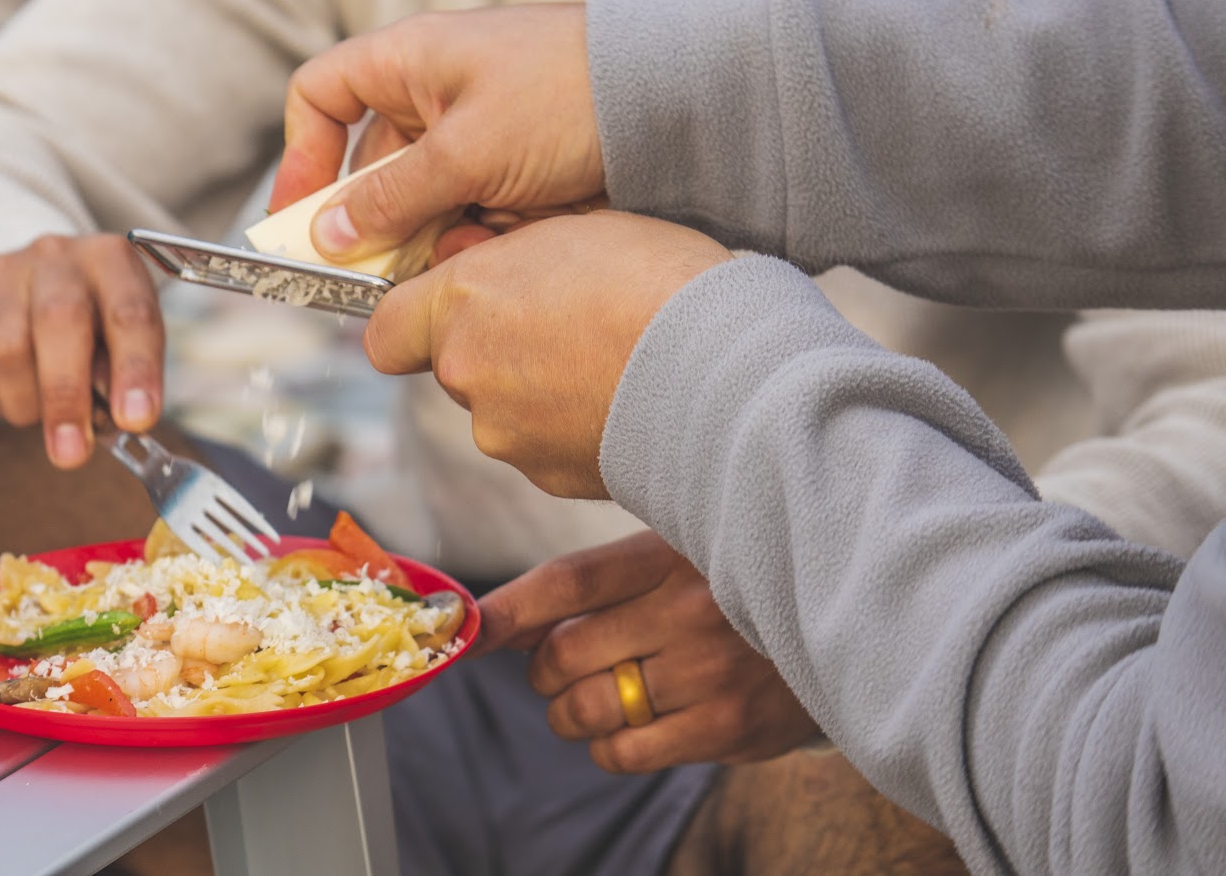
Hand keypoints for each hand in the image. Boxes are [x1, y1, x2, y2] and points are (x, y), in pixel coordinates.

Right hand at [0, 233, 163, 468]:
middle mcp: (56, 256)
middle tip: (73, 452)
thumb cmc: (91, 325)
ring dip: (26, 403)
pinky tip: (9, 396)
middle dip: (67, 397)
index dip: (135, 370)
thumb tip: (120, 417)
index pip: (130, 314)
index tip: (135, 420)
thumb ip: (123, 373)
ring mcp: (1, 274)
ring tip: (40, 413)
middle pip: (58, 321)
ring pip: (5, 349)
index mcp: (111, 261)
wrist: (27, 287)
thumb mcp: (123, 339)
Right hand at [275, 4, 604, 263]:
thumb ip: (395, 197)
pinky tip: (500, 251)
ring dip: (430, 238)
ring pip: (423, 201)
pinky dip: (477, 237)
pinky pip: (471, 212)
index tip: (300, 218)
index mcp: (409, 62)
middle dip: (374, 221)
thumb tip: (330, 235)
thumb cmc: (567, 93)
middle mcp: (435, 95)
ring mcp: (477, 134)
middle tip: (375, 273)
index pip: (321, 96)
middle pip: (372, 167)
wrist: (675, 98)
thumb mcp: (468, 151)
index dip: (302, 155)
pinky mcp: (515, 170)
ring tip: (458, 257)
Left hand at [365, 210, 730, 497]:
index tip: (453, 310)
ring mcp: (505, 434)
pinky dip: (570, 428)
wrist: (725, 369)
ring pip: (500, 410)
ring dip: (535, 391)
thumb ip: (509, 259)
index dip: (416, 321)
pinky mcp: (547, 477)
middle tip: (562, 324)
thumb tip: (489, 272)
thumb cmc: (658, 283)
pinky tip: (621, 399)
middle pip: (453, 367)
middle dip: (493, 350)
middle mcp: (467, 375)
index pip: (385, 330)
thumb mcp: (572, 231)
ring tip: (605, 361)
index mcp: (462, 304)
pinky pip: (543, 447)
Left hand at [479, 532, 819, 773]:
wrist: (839, 629)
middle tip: (558, 669)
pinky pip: (625, 752)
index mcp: (668, 554)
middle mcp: (687, 608)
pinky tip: (627, 727)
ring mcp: (709, 670)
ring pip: (587, 708)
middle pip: (564, 653)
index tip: (466, 628)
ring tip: (587, 701)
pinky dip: (606, 747)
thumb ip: (594, 586)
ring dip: (567, 713)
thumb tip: (502, 621)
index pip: (566, 581)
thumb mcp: (672, 559)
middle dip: (543, 670)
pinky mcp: (727, 725)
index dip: (507, 608)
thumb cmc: (730, 590)